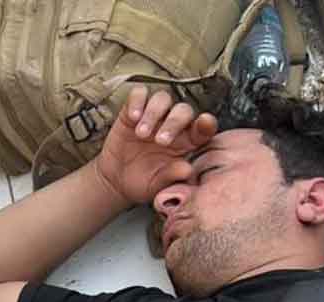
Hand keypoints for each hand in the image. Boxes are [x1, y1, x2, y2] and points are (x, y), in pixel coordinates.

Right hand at [93, 85, 217, 206]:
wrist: (117, 180)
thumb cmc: (145, 182)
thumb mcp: (158, 185)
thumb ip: (172, 176)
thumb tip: (187, 170)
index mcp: (188, 142)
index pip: (203, 128)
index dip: (206, 123)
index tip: (204, 123)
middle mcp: (174, 125)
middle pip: (183, 110)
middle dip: (174, 122)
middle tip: (160, 141)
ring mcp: (154, 115)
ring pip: (162, 98)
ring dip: (154, 113)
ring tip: (142, 134)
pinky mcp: (133, 110)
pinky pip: (139, 94)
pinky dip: (137, 101)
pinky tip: (132, 117)